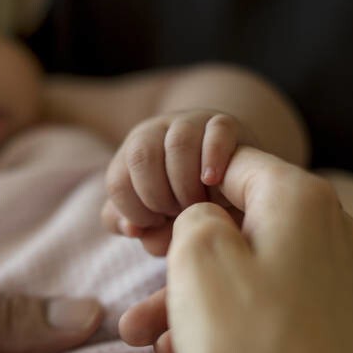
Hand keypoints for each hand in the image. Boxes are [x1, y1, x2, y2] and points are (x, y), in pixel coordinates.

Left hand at [101, 110, 254, 248]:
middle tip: (176, 214)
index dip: (134, 212)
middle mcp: (156, 132)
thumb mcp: (160, 220)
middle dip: (156, 196)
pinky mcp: (225, 124)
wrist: (234, 174)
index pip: (117, 182)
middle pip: (141, 157)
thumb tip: (131, 229)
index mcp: (132, 155)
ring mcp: (191, 123)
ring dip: (185, 184)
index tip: (156, 224)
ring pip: (178, 144)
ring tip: (198, 205)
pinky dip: (213, 158)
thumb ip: (139, 229)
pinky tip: (213, 181)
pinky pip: (216, 132)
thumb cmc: (189, 204)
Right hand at [160, 149, 352, 352]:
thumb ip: (196, 214)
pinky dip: (240, 320)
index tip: (152, 219)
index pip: (234, 164)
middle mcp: (344, 233)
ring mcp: (352, 282)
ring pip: (260, 271)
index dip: (186, 186)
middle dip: (188, 259)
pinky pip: (282, 305)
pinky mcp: (348, 326)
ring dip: (205, 299)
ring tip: (152, 343)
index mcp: (307, 200)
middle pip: (249, 225)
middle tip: (140, 298)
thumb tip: (208, 215)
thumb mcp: (196, 260)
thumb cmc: (245, 352)